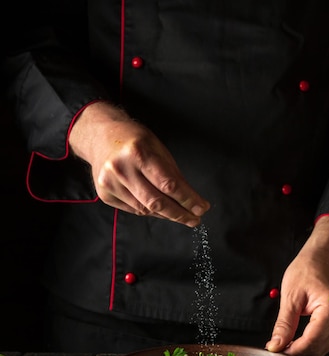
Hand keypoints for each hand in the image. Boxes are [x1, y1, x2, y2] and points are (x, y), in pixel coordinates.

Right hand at [69, 102, 209, 225]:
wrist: (101, 136)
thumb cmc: (134, 140)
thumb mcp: (158, 148)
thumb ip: (173, 173)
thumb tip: (190, 200)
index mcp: (138, 152)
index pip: (169, 184)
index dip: (188, 199)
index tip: (201, 208)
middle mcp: (121, 168)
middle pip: (156, 201)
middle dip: (179, 214)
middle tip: (194, 219)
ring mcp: (110, 183)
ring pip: (145, 209)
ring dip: (166, 214)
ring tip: (180, 215)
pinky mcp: (105, 194)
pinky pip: (134, 210)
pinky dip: (150, 211)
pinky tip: (160, 209)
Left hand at [265, 216, 328, 355]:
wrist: (324, 254)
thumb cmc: (308, 268)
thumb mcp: (291, 295)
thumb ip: (284, 323)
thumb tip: (276, 345)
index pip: (311, 341)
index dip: (293, 351)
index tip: (277, 352)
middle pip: (319, 348)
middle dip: (298, 353)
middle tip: (278, 349)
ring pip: (323, 347)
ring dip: (305, 350)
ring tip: (285, 344)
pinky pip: (327, 339)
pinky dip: (312, 343)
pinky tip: (297, 339)